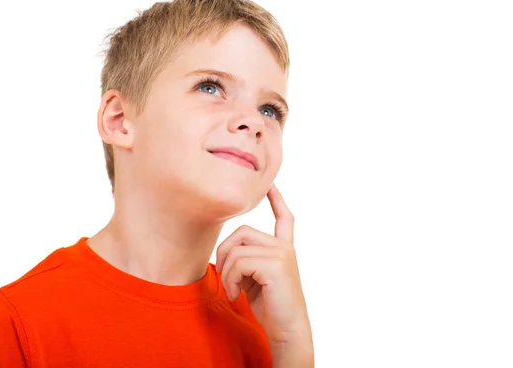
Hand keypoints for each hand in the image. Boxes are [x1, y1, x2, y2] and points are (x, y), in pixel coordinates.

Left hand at [215, 184, 311, 345]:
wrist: (287, 330)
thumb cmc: (270, 307)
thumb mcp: (256, 278)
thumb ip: (248, 259)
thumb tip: (226, 250)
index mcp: (283, 248)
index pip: (284, 218)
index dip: (276, 199)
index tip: (271, 184)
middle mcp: (284, 247)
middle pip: (241, 231)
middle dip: (225, 253)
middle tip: (227, 279)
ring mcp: (281, 253)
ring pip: (236, 249)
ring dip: (226, 273)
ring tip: (233, 290)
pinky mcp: (275, 264)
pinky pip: (238, 262)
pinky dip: (230, 279)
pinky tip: (236, 294)